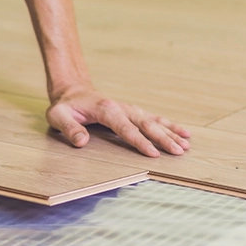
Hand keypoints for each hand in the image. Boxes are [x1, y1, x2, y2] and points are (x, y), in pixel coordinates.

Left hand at [46, 84, 189, 156]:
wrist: (73, 92)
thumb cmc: (66, 107)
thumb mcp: (58, 116)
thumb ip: (69, 128)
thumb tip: (81, 141)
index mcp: (106, 110)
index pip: (126, 128)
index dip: (140, 141)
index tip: (153, 153)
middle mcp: (122, 108)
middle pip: (146, 124)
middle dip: (163, 138)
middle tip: (178, 152)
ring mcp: (130, 109)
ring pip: (154, 121)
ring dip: (171, 133)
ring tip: (186, 145)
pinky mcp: (133, 112)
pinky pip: (155, 119)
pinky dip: (170, 126)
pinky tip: (184, 133)